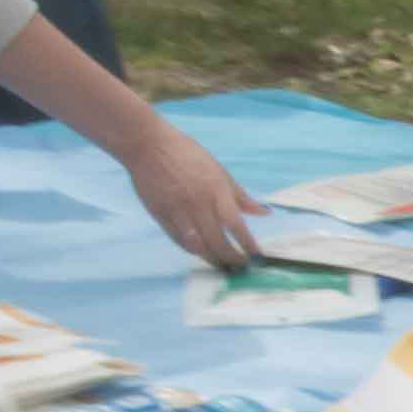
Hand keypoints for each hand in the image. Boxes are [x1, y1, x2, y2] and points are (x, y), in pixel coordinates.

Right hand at [121, 118, 262, 264]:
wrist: (147, 145)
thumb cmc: (186, 154)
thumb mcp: (219, 171)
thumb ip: (241, 196)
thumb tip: (265, 213)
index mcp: (215, 191)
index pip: (236, 226)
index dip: (248, 245)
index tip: (258, 257)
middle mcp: (197, 204)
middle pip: (218, 242)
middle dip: (233, 259)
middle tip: (242, 266)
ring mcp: (177, 211)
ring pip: (198, 246)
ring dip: (214, 260)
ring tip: (225, 266)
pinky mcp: (160, 215)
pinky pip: (180, 240)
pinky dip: (194, 250)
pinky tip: (203, 252)